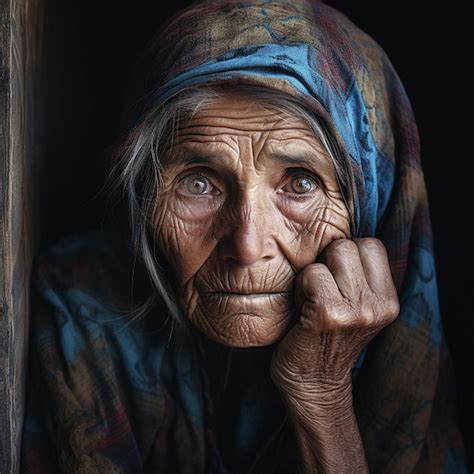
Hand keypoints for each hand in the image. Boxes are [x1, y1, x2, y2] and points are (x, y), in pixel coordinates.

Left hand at [271, 238, 399, 403]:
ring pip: (329, 255)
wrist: (313, 384)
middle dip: (327, 263)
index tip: (336, 283)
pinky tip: (302, 311)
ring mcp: (356, 310)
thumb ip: (356, 276)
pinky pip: (310, 274)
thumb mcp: (354, 307)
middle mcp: (378, 305)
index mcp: (388, 300)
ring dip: (312, 275)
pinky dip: (300, 288)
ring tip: (312, 301)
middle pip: (346, 245)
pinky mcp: (329, 314)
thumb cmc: (325, 337)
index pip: (370, 244)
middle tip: (321, 294)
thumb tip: (336, 233)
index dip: (345, 257)